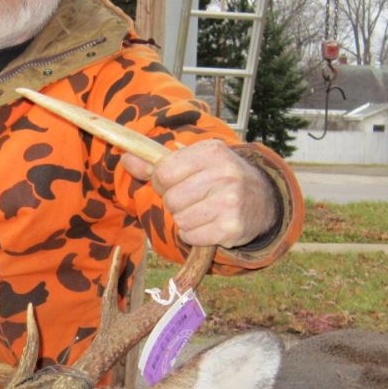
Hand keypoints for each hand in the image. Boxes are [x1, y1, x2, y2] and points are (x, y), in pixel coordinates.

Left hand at [119, 139, 274, 247]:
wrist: (262, 200)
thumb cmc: (220, 178)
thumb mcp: (194, 162)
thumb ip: (157, 163)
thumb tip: (125, 158)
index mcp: (212, 152)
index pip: (164, 172)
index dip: (162, 183)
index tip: (173, 184)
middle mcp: (224, 174)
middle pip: (172, 199)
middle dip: (176, 204)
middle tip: (192, 200)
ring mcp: (230, 201)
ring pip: (181, 220)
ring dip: (186, 220)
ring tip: (203, 212)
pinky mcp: (232, 227)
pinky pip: (192, 236)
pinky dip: (194, 235)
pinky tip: (209, 225)